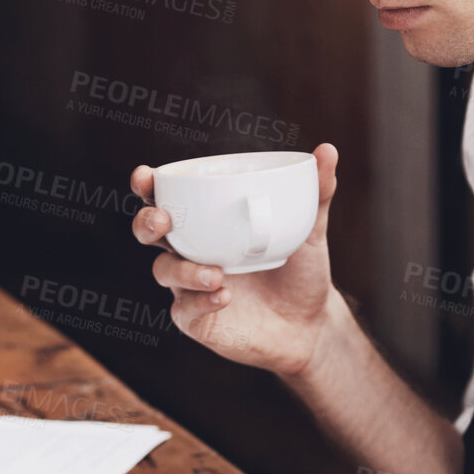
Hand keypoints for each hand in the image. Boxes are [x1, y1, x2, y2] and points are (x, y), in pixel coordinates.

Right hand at [129, 143, 342, 376]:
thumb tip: (328, 149)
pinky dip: (201, 301)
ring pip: (164, 271)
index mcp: (206, 223)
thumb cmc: (302, 272)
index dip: (147, 186)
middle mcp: (190, 252)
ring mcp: (189, 287)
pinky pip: (185, 310)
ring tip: (218, 272)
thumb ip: (317, 193)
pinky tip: (224, 296)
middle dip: (147, 222)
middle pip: (148, 232)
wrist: (310, 324)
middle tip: (164, 219)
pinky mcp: (195, 321)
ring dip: (185, 269)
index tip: (145, 175)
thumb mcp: (311, 230)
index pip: (167, 199)